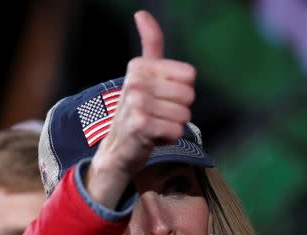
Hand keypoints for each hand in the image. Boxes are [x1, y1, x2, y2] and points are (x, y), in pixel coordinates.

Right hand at [86, 10, 195, 207]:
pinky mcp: (140, 126)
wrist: (118, 149)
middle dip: (179, 110)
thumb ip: (150, 45)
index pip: (189, 75)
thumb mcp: (144, 76)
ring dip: (173, 126)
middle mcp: (135, 82)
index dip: (181, 91)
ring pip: (184, 115)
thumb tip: (142, 13)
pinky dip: (168, 139)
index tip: (161, 98)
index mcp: (139, 66)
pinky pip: (176, 131)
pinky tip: (152, 138)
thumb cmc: (137, 111)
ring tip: (155, 126)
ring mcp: (136, 104)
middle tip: (158, 115)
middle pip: (189, 95)